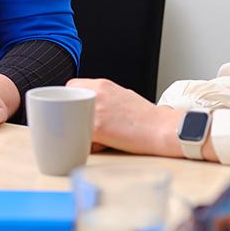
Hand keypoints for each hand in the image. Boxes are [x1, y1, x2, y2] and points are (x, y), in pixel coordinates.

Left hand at [66, 78, 182, 156]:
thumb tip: (89, 107)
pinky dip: (87, 144)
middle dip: (72, 117)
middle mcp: (96, 94)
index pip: (71, 86)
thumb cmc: (146, 116)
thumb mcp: (122, 95)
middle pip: (67, 103)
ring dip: (79, 131)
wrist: (162, 128)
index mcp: (102, 84)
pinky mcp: (98, 128)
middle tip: (81, 126)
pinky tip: (102, 146)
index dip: (71, 100)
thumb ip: (103, 97)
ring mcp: (95, 110)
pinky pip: (80, 137)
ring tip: (96, 138)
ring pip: (72, 122)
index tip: (74, 110)